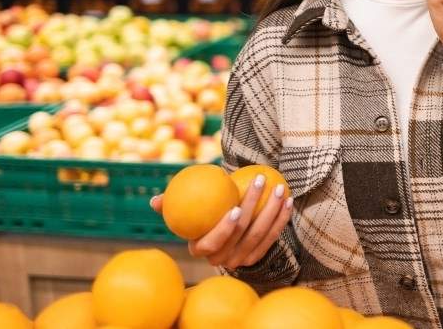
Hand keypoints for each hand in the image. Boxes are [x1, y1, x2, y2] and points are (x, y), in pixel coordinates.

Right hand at [149, 172, 292, 269]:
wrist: (221, 229)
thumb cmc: (200, 214)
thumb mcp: (185, 210)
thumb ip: (171, 204)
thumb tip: (155, 200)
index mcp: (201, 249)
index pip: (213, 242)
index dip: (225, 229)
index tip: (236, 208)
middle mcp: (222, 260)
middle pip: (242, 235)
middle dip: (255, 208)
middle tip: (260, 182)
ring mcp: (241, 260)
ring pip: (260, 235)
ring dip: (272, 211)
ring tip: (278, 188)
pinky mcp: (257, 256)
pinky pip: (272, 237)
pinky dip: (282, 219)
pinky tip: (288, 200)